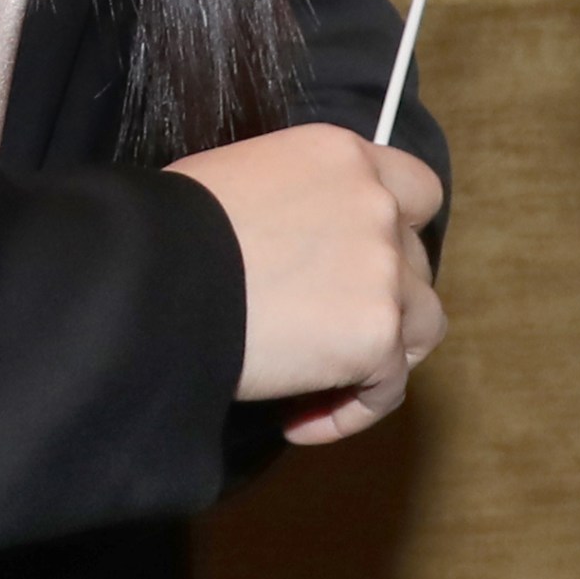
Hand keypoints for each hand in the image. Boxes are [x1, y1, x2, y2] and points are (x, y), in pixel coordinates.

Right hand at [169, 123, 445, 448]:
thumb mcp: (237, 178)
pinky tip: (297, 422)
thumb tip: (289, 248)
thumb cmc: (167, 228)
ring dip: (382, 358)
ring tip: (322, 385)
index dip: (398, 232)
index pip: (415, 188)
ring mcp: (384, 270)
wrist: (157, 274)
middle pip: (417, 263)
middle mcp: (376, 204)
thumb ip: (292, 202)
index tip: (362, 266)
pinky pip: (385, 391)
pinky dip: (347, 413)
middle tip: (331, 333)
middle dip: (385, 301)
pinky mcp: (377, 335)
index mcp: (340, 156)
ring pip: (422, 327)